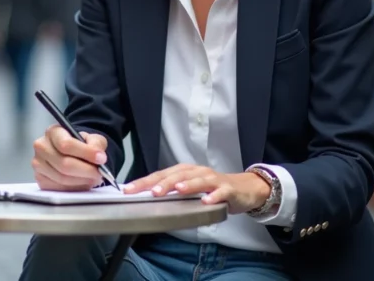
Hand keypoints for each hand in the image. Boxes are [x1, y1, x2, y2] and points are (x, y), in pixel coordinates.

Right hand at [32, 124, 107, 190]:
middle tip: (100, 173)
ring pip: (62, 178)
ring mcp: (38, 165)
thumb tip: (99, 156)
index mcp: (53, 132)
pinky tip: (83, 183)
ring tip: (94, 178)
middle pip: (64, 164)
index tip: (102, 158)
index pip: (66, 144)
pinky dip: (75, 188)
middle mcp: (42, 147)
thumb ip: (96, 144)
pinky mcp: (40, 180)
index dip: (86, 153)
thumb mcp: (91, 138)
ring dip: (82, 181)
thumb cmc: (80, 145)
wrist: (70, 153)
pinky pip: (59, 188)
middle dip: (86, 170)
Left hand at [122, 164, 270, 214]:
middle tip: (151, 192)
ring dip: (187, 185)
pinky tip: (206, 202)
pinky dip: (213, 197)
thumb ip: (173, 192)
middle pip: (177, 175)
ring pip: (198, 181)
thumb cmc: (213, 189)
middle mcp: (197, 172)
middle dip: (163, 183)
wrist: (244, 188)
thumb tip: (147, 198)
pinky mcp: (228, 189)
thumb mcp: (191, 189)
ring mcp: (213, 180)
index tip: (129, 189)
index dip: (145, 182)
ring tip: (176, 191)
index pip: (161, 175)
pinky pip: (220, 193)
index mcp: (185, 172)